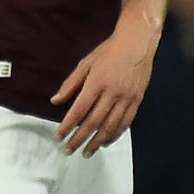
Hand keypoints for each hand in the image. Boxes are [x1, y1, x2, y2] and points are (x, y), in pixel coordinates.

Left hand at [51, 14, 158, 156]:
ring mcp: (126, 98)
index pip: (79, 110)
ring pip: (110, 126)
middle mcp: (112, 93)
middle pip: (93, 122)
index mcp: (97, 82)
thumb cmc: (110, 50)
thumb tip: (55, 101)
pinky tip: (105, 142)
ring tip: (86, 152)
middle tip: (69, 150)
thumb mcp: (86, 62)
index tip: (59, 136)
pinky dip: (115, 135)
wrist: (138, 42)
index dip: (68, 125)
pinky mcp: (137, 100)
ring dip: (96, 142)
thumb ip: (71, 83)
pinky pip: (125, 123)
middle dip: (79, 138)